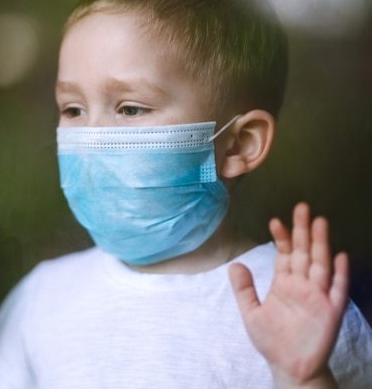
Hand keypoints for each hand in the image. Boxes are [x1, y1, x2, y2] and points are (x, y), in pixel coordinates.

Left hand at [228, 203, 348, 387]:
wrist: (289, 367)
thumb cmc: (272, 340)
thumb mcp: (251, 313)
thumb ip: (244, 289)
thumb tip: (234, 264)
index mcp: (284, 284)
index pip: (283, 255)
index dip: (281, 238)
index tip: (275, 221)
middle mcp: (302, 286)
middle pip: (303, 253)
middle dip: (302, 231)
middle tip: (302, 207)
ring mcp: (318, 297)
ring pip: (320, 265)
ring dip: (321, 244)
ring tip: (320, 222)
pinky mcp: (330, 312)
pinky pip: (337, 290)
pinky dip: (340, 274)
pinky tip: (340, 256)